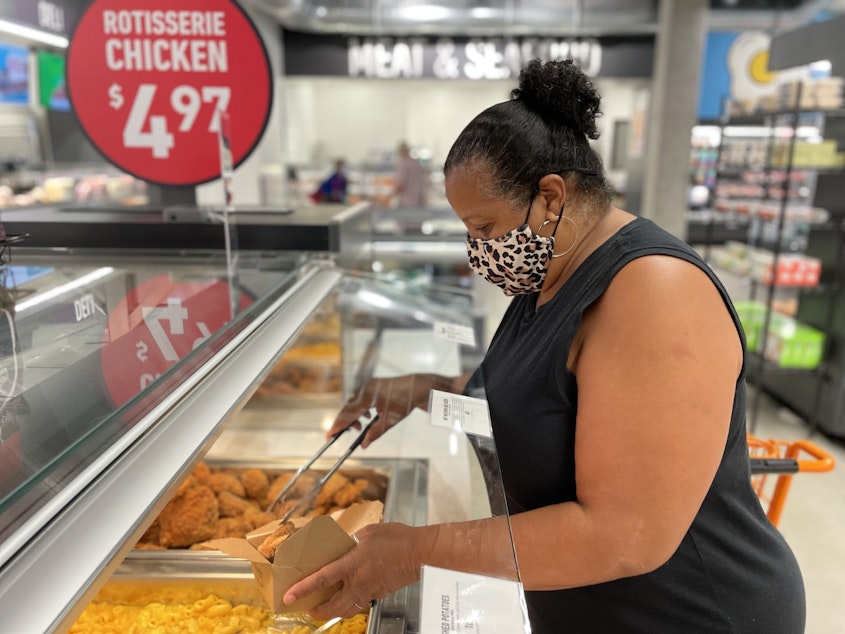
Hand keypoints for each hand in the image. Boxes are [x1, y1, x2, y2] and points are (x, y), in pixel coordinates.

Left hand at [282, 522, 436, 619]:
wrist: (421, 554)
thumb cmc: (397, 538)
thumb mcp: (370, 531)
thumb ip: (354, 539)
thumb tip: (346, 543)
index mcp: (353, 564)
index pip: (322, 579)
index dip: (304, 588)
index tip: (289, 596)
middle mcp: (358, 582)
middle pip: (332, 605)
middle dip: (317, 610)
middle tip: (307, 608)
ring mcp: (370, 590)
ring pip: (346, 609)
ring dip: (333, 610)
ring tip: (326, 607)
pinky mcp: (380, 593)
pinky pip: (361, 603)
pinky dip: (351, 603)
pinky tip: (350, 596)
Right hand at [327, 374, 453, 447]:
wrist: (416, 387)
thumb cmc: (405, 402)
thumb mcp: (390, 421)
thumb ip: (375, 433)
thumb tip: (363, 444)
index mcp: (368, 397)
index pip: (348, 414)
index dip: (338, 426)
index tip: (329, 435)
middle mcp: (365, 389)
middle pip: (347, 408)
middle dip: (344, 423)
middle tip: (338, 435)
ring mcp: (367, 385)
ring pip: (352, 403)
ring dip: (353, 417)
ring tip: (359, 428)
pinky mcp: (371, 385)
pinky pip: (359, 398)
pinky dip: (359, 409)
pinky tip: (367, 417)